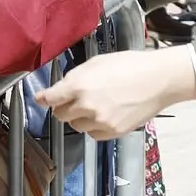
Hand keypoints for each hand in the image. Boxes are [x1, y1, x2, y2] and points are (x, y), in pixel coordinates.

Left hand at [36, 50, 195, 139]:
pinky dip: (94, 126)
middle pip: (61, 115)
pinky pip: (93, 134)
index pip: (52, 98)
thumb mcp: (97, 62)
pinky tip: (104, 113)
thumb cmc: (129, 65)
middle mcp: (87, 105)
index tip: (39, 99)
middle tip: (71, 99)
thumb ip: (77, 76)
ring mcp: (100, 121)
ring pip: (76, 126)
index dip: (43, 99)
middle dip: (62, 107)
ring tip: (93, 104)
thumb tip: (64, 86)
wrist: (157, 80)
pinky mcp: (112, 132)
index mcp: (80, 84)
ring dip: (79, 117)